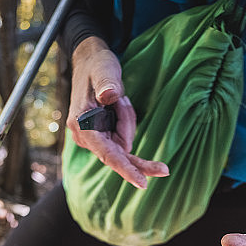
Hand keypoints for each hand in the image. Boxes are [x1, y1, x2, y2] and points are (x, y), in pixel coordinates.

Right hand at [67, 37, 168, 188]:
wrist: (90, 62)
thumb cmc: (97, 66)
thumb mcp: (104, 70)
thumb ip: (108, 84)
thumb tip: (109, 96)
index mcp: (81, 124)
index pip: (107, 154)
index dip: (125, 169)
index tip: (143, 183)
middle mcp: (85, 136)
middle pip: (118, 154)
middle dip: (135, 149)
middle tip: (164, 169)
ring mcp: (93, 138)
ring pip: (123, 144)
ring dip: (127, 119)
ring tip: (120, 97)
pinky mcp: (102, 136)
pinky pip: (123, 140)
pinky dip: (127, 122)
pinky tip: (122, 103)